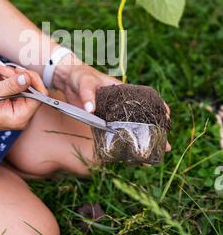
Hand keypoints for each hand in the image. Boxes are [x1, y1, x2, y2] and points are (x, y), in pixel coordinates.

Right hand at [0, 65, 46, 133]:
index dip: (31, 79)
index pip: (39, 95)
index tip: (17, 70)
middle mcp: (21, 114)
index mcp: (20, 117)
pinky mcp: (9, 102)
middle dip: (12, 74)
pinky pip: (11, 86)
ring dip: (4, 75)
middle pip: (29, 87)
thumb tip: (27, 78)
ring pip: (19, 84)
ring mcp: (16, 108)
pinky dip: (0, 79)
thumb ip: (11, 85)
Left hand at [52, 54, 171, 152]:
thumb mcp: (85, 82)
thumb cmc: (80, 76)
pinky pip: (114, 135)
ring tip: (150, 158)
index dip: (159, 108)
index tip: (168, 118)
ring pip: (130, 130)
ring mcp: (111, 114)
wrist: (66, 79)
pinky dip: (122, 145)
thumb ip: (88, 94)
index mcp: (122, 91)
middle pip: (142, 119)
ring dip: (140, 142)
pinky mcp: (101, 122)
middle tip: (166, 147)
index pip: (146, 99)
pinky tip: (128, 157)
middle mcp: (120, 104)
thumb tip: (91, 109)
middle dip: (155, 133)